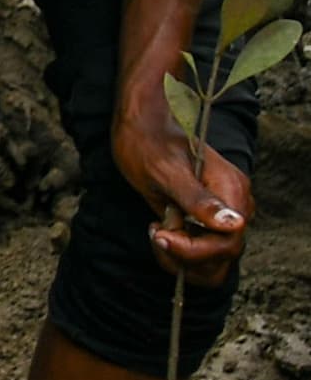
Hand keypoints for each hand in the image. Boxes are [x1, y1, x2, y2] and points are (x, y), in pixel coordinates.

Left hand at [114, 83, 252, 283]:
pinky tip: (161, 230)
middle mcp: (236, 205)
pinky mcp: (210, 216)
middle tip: (155, 232)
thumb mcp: (165, 170)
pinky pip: (205, 247)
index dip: (193, 250)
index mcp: (232, 191)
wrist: (142, 121)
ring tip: (157, 231)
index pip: (227, 243)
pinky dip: (182, 249)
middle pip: (223, 255)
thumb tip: (234, 224)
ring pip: (215, 258)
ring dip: (183, 257)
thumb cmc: (149, 141)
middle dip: (186, 255)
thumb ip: (197, 199)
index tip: (159, 235)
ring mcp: (225, 212)